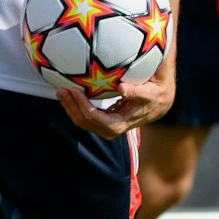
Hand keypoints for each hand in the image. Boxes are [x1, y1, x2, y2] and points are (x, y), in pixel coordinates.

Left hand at [56, 71, 173, 138]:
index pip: (96, 119)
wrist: (157, 105)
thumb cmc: (153, 96)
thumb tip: (122, 89)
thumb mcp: (149, 93)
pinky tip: (68, 95)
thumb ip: (137, 92)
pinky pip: (84, 117)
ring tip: (60, 92)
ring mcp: (104, 126)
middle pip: (85, 122)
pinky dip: (74, 107)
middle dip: (71, 107)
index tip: (75, 91)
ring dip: (69, 107)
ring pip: (81, 121)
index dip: (83, 106)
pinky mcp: (102, 121)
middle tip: (61, 90)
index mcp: (120, 124)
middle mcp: (110, 129)